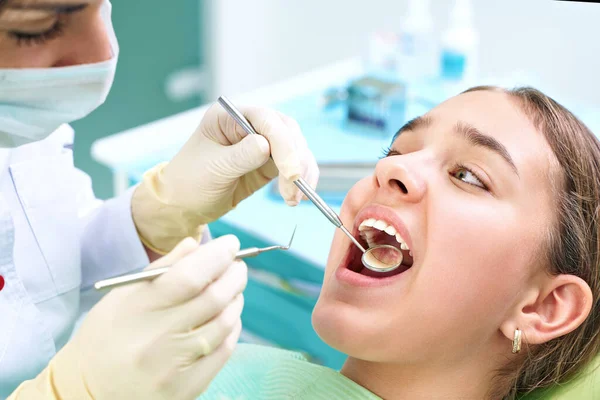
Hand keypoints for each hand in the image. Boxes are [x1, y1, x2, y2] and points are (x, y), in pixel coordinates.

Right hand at [58, 236, 246, 398]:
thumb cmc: (105, 337)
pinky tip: (227, 316)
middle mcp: (158, 339)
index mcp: (138, 310)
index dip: (217, 256)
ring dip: (235, 299)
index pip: (190, 277)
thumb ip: (160, 269)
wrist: (88, 393)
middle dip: (234, 274)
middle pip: (214, 298)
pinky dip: (232, 327)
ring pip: (224, 323)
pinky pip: (224, 350)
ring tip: (232, 289)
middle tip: (237, 265)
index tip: (230, 244)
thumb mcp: (120, 297)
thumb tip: (196, 244)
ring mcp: (175, 367)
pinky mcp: (187, 388)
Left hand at [131, 103, 318, 251]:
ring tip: (294, 198)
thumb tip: (267, 146)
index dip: (283, 144)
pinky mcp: (269, 164)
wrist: (183, 205)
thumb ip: (240, 156)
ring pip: (296, 150)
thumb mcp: (212, 169)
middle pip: (287, 132)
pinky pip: (293, 168)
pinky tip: (295, 197)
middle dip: (296, 159)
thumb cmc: (189, 181)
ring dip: (301, 173)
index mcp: (229, 116)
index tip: (290, 171)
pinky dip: (299, 182)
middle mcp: (248, 125)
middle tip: (295, 185)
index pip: (266, 121)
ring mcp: (262, 144)